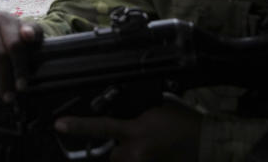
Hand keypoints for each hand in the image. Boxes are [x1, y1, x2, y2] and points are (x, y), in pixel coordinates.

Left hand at [54, 101, 201, 161]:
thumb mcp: (155, 110)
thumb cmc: (184, 123)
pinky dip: (140, 158)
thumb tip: (120, 118)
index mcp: (136, 132)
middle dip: (114, 150)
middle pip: (110, 156)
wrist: (208, 143)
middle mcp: (136, 153)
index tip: (59, 124)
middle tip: (129, 141)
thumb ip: (133, 116)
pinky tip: (153, 151)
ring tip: (147, 146)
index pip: (101, 127)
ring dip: (127, 157)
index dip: (78, 126)